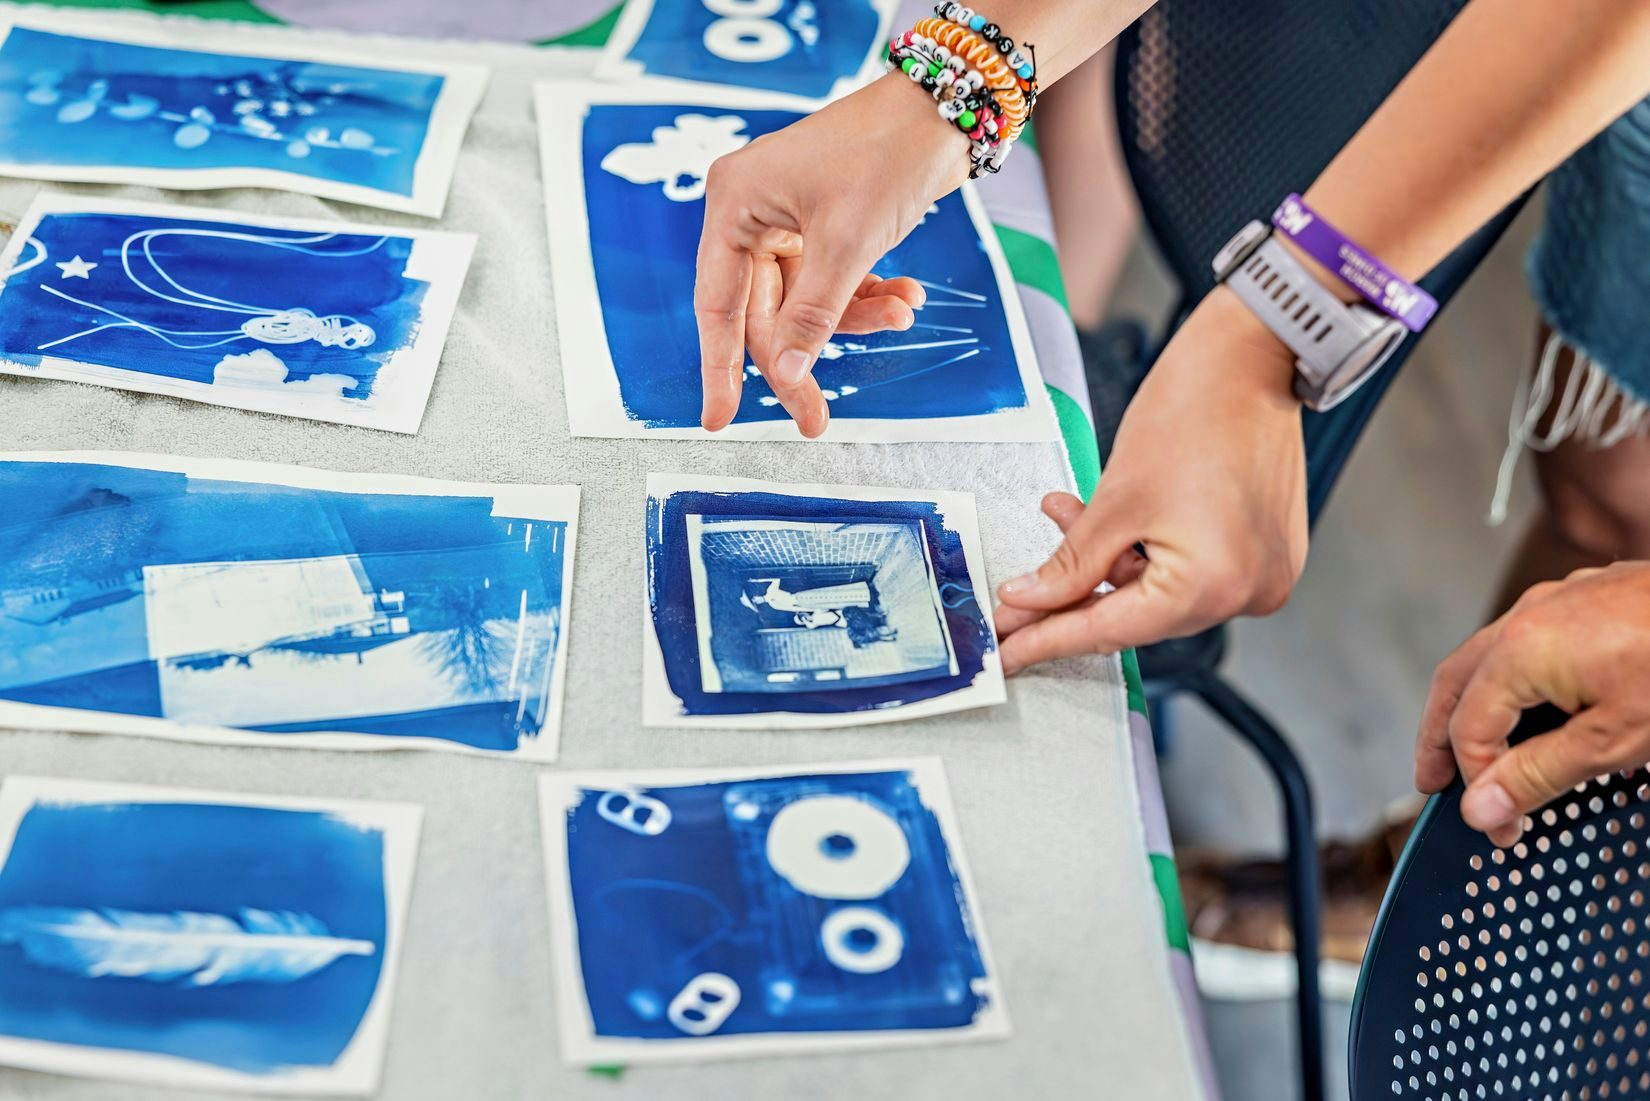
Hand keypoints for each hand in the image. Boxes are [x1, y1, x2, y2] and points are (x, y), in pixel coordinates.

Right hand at [695, 74, 969, 436]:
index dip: (718, 368)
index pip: (717, 305)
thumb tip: (788, 375)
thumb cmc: (887, 152)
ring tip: (903, 311)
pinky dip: (868, 296)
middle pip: (765, 314)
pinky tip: (907, 293)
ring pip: (806, 304)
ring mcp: (789, 220)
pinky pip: (834, 284)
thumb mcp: (849, 242)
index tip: (718, 420)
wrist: (947, 106)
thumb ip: (814, 315)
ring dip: (855, 318)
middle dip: (803, 358)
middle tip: (818, 419)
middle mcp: (752, 213)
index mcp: (735, 204)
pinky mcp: (825, 226)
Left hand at [993, 287, 1308, 671]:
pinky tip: (1109, 517)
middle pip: (1136, 614)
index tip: (1007, 654)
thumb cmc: (1194, 412)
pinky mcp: (1265, 551)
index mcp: (1212, 587)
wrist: (1254, 356)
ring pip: (1158, 588)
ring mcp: (1263, 574)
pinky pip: (1189, 568)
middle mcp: (1247, 593)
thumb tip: (1027, 601)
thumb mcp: (1114, 501)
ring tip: (1064, 511)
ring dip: (1106, 561)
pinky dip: (1144, 550)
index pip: (1110, 630)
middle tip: (1016, 598)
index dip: (1048, 640)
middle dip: (1073, 597)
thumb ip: (1069, 565)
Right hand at [1415, 561, 1649, 846]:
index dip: (1479, 785)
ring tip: (1474, 746)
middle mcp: (1526, 617)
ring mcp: (1556, 601)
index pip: (1471, 728)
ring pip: (1488, 655)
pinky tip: (1534, 703)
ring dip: (1471, 703)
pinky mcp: (1588, 597)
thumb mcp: (1615, 741)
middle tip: (1432, 781)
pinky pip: (1526, 639)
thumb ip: (1540, 775)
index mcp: (1520, 652)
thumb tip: (1481, 808)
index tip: (1502, 831)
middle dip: (1437, 735)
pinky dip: (1509, 679)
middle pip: (1455, 682)